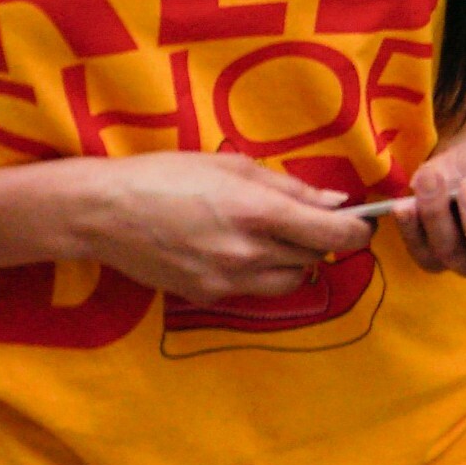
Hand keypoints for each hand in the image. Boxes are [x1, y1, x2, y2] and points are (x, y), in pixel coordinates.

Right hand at [46, 153, 372, 302]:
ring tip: (268, 234)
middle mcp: (249, 253)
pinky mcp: (209, 297)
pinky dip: (261, 273)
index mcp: (259, 213)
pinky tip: (235, 249)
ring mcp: (228, 281)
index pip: (336, 235)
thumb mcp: (234, 167)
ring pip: (291, 280)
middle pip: (316, 257)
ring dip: (294, 260)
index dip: (358, 230)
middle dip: (320, 239)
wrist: (104, 212)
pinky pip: (256, 290)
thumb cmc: (167, 175)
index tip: (361, 221)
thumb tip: (337, 203)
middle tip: (303, 219)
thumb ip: (291, 188)